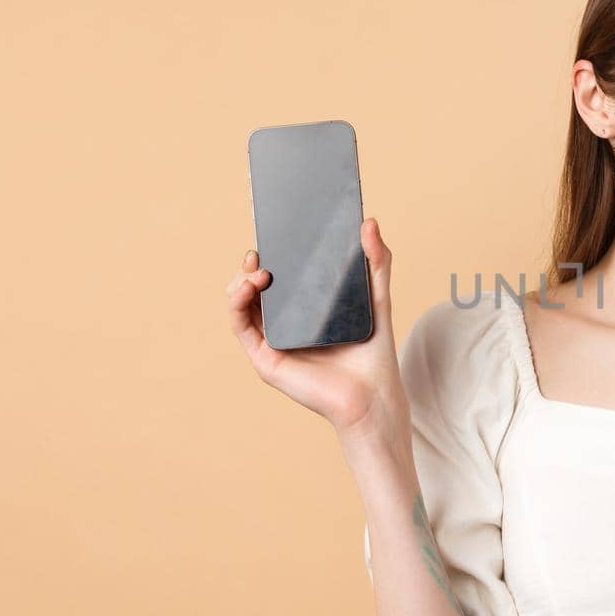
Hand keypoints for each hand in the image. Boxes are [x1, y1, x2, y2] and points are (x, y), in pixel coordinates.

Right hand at [226, 217, 409, 439]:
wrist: (373, 394)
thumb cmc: (374, 350)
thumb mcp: (377, 296)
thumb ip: (376, 260)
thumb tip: (369, 221)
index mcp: (306, 307)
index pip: (281, 274)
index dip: (273, 251)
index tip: (276, 231)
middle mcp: (285, 322)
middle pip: (255, 285)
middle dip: (252, 262)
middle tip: (263, 248)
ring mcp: (273, 338)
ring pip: (241, 301)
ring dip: (242, 278)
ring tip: (260, 268)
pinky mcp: (265, 357)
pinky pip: (240, 324)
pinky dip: (237, 301)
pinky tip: (249, 286)